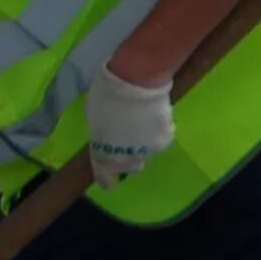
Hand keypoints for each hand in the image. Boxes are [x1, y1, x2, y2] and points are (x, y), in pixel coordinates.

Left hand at [85, 66, 175, 188]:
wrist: (136, 81)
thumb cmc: (107, 96)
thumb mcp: (96, 120)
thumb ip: (103, 135)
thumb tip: (108, 136)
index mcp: (103, 156)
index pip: (106, 178)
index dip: (108, 177)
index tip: (110, 174)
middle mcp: (125, 159)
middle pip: (131, 167)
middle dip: (129, 158)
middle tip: (128, 139)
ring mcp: (147, 150)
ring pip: (147, 152)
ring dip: (145, 142)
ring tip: (144, 123)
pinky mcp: (165, 138)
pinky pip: (162, 138)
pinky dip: (160, 131)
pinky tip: (157, 117)